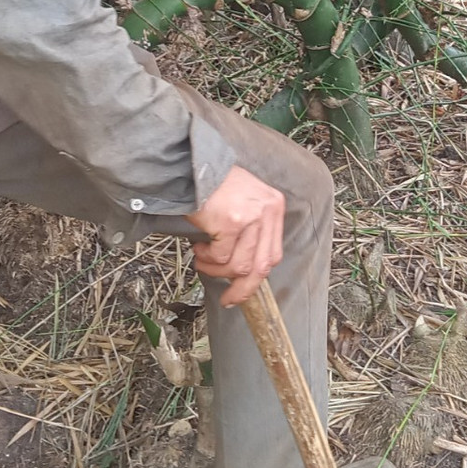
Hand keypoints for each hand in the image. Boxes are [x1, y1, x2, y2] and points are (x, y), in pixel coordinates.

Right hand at [186, 165, 284, 306]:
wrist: (192, 167)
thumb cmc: (214, 185)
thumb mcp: (245, 202)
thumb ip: (251, 230)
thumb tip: (243, 270)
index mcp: (274, 207)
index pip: (273, 254)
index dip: (257, 276)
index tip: (244, 288)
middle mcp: (267, 211)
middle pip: (261, 266)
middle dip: (243, 290)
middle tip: (228, 300)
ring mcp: (251, 217)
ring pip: (238, 266)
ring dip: (216, 270)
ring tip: (202, 259)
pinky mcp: (232, 222)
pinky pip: (220, 256)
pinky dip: (207, 258)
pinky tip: (199, 247)